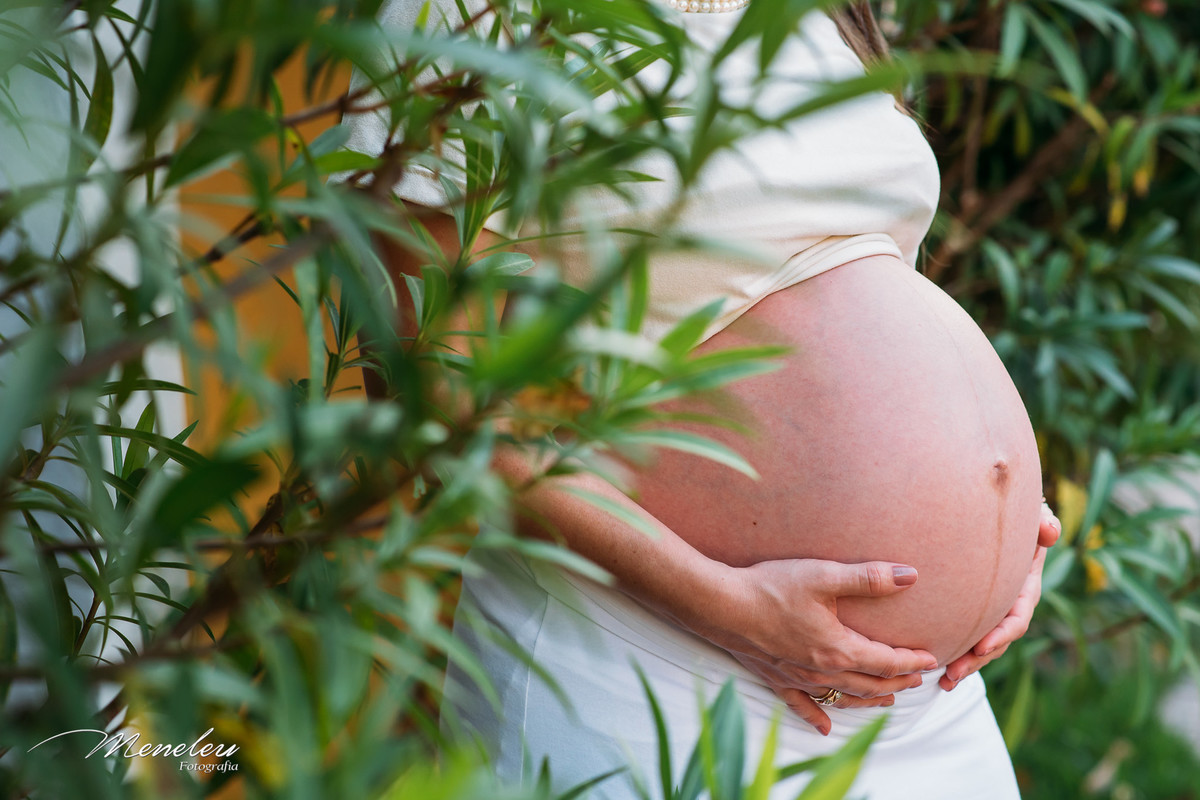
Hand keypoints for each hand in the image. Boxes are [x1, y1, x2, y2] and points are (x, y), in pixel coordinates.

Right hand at [702, 558, 938, 735]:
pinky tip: (827, 727)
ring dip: (869, 699)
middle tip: (917, 679)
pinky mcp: (776, 679)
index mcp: (839, 649)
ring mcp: (798, 679)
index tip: (930, 658)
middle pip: (870, 684)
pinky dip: (818, 716)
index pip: (886, 661)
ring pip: (843, 697)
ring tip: (887, 699)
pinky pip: (802, 706)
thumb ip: (868, 578)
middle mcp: (822, 671)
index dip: (911, 660)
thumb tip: (910, 575)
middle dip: (897, 681)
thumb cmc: (771, 588)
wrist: (721, 605)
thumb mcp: (823, 576)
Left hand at [939, 499, 1061, 690]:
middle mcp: (1009, 605)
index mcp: (1024, 588)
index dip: (1002, 634)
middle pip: (996, 641)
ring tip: (944, 682)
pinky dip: (954, 653)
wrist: (989, 515)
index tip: (982, 646)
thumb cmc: (1011, 513)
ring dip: (965, 665)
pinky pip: (966, 638)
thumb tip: (1050, 532)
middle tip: (953, 673)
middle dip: (977, 660)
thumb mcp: (1030, 514)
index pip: (1017, 617)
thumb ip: (1041, 520)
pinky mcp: (972, 613)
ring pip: (981, 646)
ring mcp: (991, 612)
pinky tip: (936, 670)